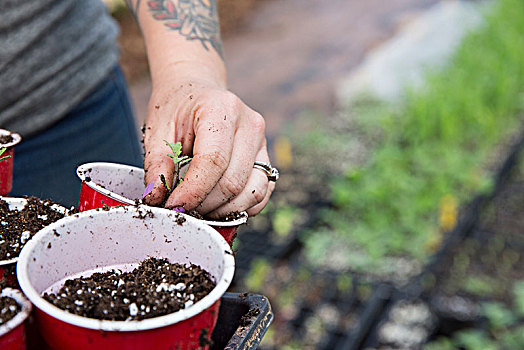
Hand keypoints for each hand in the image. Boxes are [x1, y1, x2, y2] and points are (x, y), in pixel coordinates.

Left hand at [143, 78, 274, 217]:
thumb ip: (157, 165)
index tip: (173, 207)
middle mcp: (249, 124)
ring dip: (223, 211)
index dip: (193, 191)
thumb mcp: (157, 130)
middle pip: (233, 181)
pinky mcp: (266, 159)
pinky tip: (217, 206)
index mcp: (221, 109)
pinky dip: (240, 208)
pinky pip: (262, 193)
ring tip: (198, 208)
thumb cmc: (176, 109)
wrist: (197, 92)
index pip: (213, 160)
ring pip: (252, 193)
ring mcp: (262, 142)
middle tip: (181, 210)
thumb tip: (155, 199)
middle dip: (204, 204)